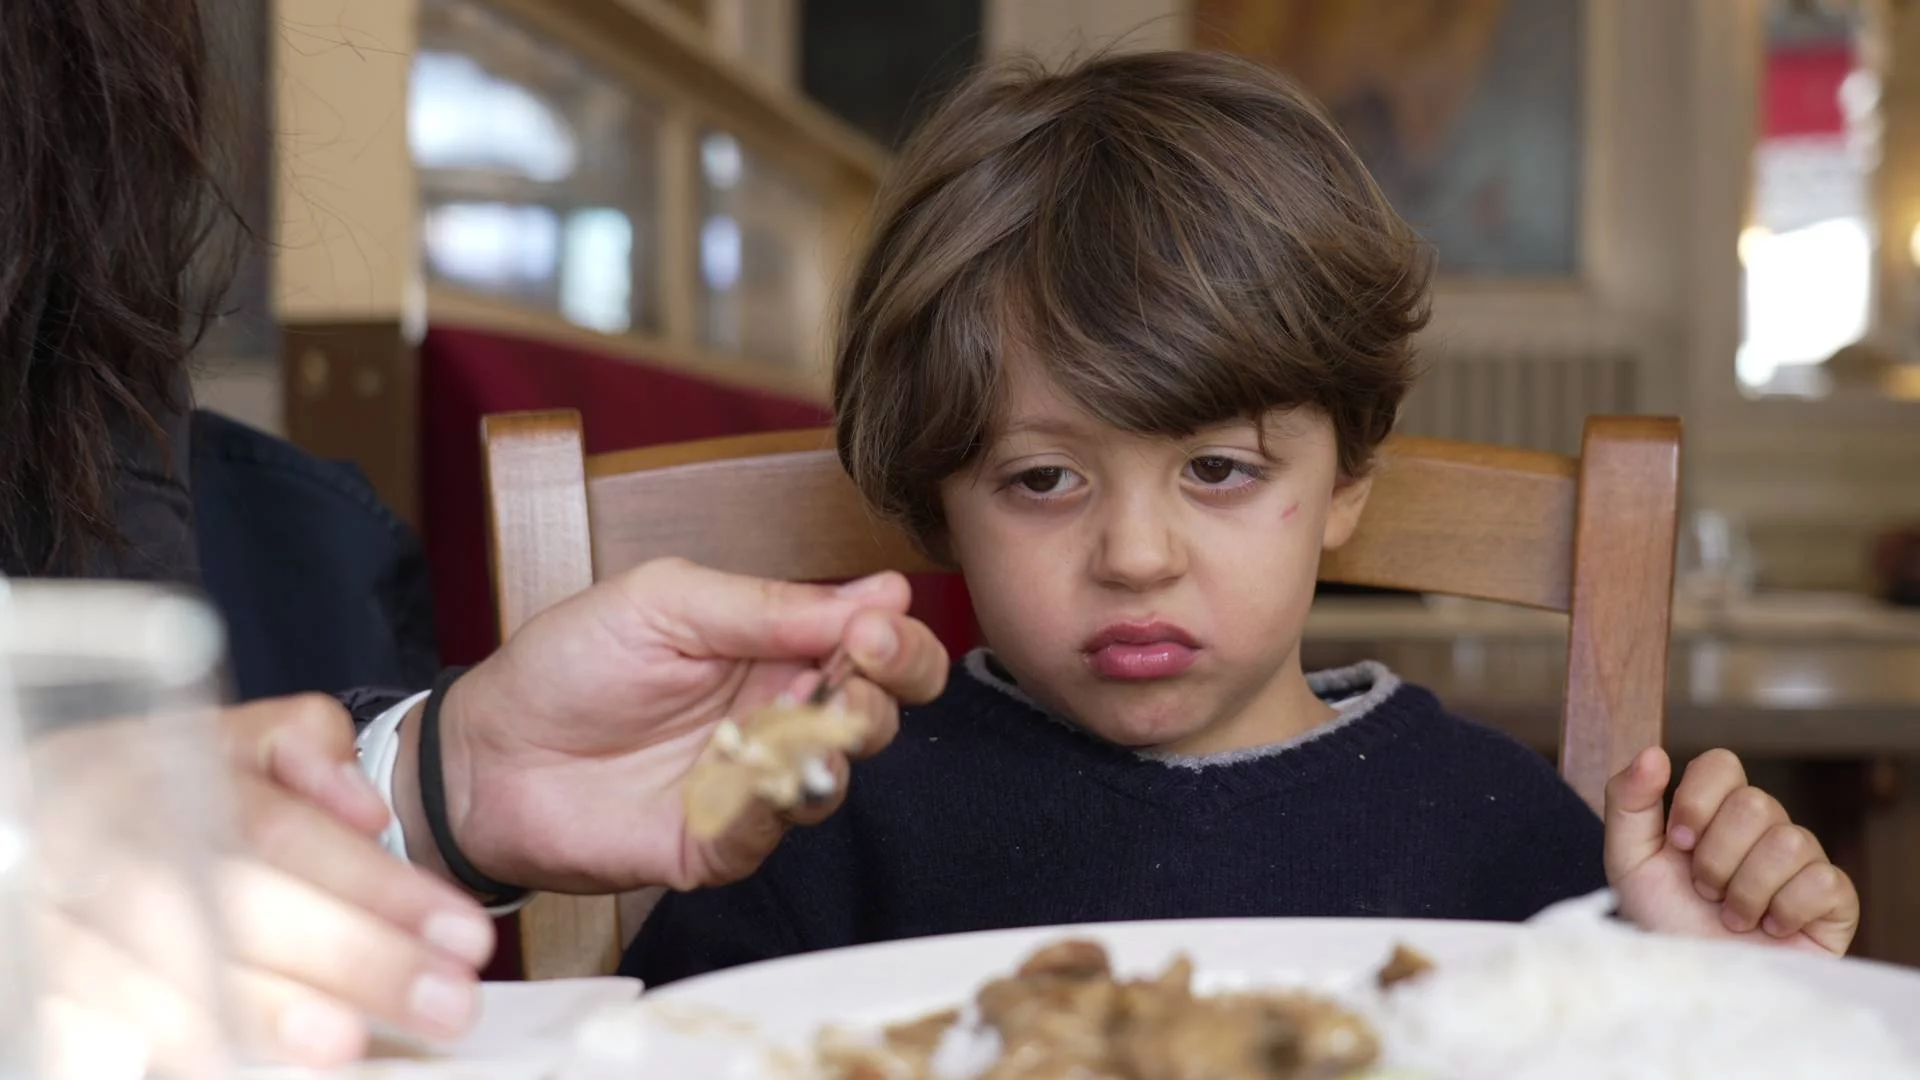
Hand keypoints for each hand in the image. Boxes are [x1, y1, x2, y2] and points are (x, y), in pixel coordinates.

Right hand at [27, 697, 499, 1067]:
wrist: (34, 817)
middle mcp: (96, 843)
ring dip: (257, 1014)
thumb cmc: (153, 788)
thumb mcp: (231, 742)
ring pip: (153, 974)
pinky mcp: (37, 990)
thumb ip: (305, 749)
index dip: (374, 886)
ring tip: (346, 1045)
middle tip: (441, 1002)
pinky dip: (164, 1048)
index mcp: (155, 771)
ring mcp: (52, 922)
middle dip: (344, 957)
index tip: (462, 935)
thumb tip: (365, 810)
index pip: (279, 831)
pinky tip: (232, 1070)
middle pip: (227, 905)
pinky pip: (90, 1031)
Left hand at [397, 559, 949, 893]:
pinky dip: (778, 802)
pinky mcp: (716, 842)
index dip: (895, 638)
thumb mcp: (668, 601)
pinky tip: (766, 772)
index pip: (874, 646)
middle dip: (887, 684)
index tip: (875, 627)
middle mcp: (778, 716)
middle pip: (877, 710)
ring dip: (838, 740)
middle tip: (860, 661)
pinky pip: (770, 831)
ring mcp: (750, 782)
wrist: (484, 748)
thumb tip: (881, 592)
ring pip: (836, 773)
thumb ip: (770, 605)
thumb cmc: (568, 662)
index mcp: (777, 648)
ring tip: (807, 715)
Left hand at [1605, 747, 1858, 954]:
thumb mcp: (1628, 860)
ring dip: (1745, 891)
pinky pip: (1822, 881)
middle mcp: (1763, 827)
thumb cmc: (1663, 920)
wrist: (1692, 983)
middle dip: (1716, 858)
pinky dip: (1784, 911)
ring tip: (1731, 917)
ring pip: (1789, 841)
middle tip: (1704, 891)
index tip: (1678, 845)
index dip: (1697, 802)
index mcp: (1716, 810)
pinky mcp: (1833, 898)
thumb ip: (1628, 801)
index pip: (1721, 764)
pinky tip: (1768, 930)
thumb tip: (1653, 752)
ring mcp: (1801, 860)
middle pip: (1755, 803)